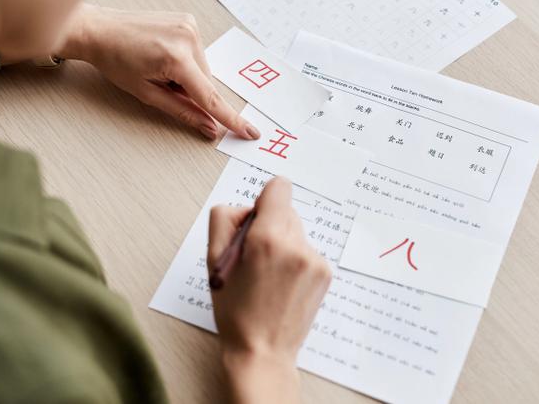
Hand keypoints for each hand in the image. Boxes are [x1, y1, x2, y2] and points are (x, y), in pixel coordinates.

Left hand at [58, 5, 259, 139]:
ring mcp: (190, 25)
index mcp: (176, 58)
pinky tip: (163, 55)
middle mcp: (188, 38)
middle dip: (190, 91)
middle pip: (205, 83)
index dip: (231, 118)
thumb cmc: (115, 61)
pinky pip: (197, 53)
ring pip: (202, 69)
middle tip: (160, 83)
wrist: (99, 30)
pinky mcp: (188, 20)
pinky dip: (186, 62)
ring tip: (158, 66)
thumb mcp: (146, 93)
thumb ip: (183, 111)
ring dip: (188, 76)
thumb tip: (209, 128)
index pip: (210, 97)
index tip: (250, 131)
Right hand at [208, 178, 331, 403]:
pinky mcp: (325, 273)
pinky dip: (295, 262)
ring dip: (282, 245)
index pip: (279, 188)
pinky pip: (307, 251)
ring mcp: (315, 260)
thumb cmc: (235, 310)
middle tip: (253, 258)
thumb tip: (247, 207)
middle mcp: (296, 244)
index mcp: (267, 238)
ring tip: (268, 277)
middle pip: (285, 211)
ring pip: (296, 232)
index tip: (255, 221)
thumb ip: (225, 219)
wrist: (262, 351)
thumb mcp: (213, 260)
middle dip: (269, 227)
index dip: (263, 201)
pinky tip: (283, 286)